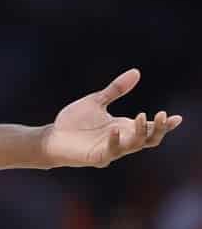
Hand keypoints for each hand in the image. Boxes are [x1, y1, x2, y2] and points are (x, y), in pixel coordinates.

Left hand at [43, 68, 181, 167]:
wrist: (52, 137)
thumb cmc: (74, 122)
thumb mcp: (96, 101)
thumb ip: (116, 89)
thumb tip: (136, 72)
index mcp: (123, 127)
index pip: (150, 128)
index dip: (164, 124)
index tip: (176, 117)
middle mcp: (121, 140)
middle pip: (148, 139)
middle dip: (157, 129)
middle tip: (161, 115)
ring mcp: (111, 150)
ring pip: (134, 145)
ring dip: (139, 132)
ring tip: (141, 116)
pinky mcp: (97, 157)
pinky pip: (111, 151)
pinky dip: (114, 141)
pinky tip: (114, 129)